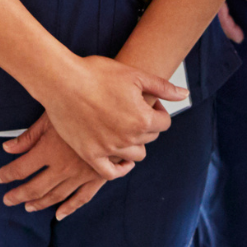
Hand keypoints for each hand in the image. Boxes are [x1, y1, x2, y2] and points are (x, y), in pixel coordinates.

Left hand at [0, 116, 111, 217]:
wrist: (113, 112)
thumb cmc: (76, 109)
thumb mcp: (49, 118)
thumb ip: (28, 137)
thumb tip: (6, 149)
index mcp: (48, 151)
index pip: (21, 169)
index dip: (7, 175)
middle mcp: (62, 167)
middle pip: (35, 187)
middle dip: (18, 195)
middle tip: (7, 200)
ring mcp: (80, 175)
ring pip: (56, 195)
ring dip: (40, 203)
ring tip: (28, 207)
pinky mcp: (96, 177)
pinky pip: (81, 198)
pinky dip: (70, 208)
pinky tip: (59, 215)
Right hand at [37, 54, 184, 178]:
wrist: (62, 81)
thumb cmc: (96, 73)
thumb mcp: (134, 74)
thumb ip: (162, 87)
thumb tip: (185, 95)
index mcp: (143, 118)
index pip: (164, 122)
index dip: (158, 109)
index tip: (146, 100)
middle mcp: (129, 138)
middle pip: (150, 138)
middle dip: (146, 125)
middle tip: (131, 110)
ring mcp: (109, 149)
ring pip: (135, 156)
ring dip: (134, 144)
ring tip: (124, 129)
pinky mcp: (90, 155)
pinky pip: (111, 173)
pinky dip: (119, 169)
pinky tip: (120, 160)